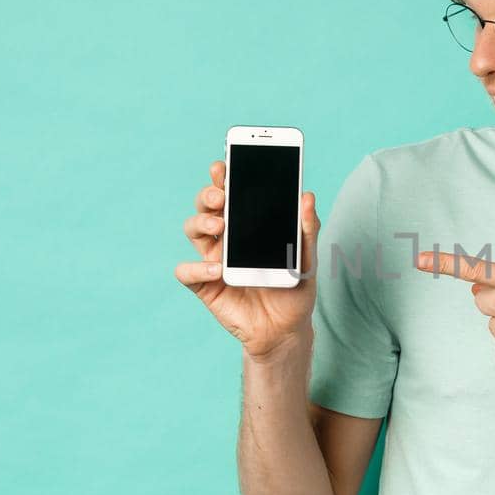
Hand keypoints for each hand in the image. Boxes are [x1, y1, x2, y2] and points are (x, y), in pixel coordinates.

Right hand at [175, 159, 319, 359]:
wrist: (286, 330)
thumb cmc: (294, 291)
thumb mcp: (307, 260)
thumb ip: (306, 229)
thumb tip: (307, 196)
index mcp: (248, 226)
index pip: (231, 194)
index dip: (223, 177)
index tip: (225, 164)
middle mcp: (226, 238)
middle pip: (206, 206)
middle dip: (209, 193)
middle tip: (221, 194)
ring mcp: (212, 260)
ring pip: (192, 229)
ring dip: (201, 221)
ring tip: (220, 224)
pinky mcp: (205, 285)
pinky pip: (187, 272)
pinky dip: (197, 267)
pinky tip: (218, 269)